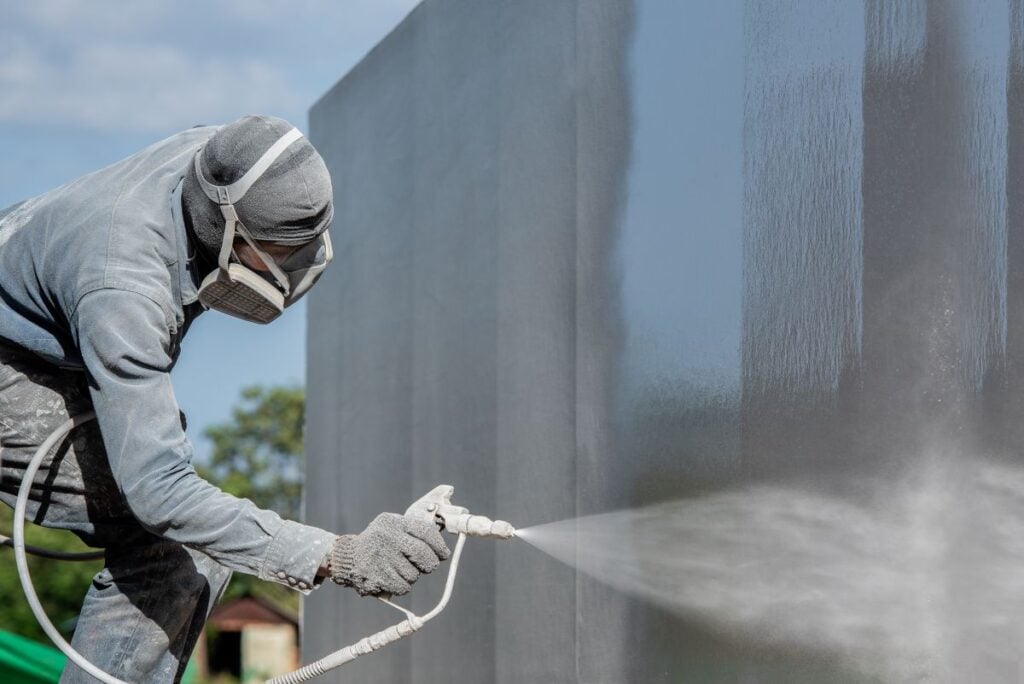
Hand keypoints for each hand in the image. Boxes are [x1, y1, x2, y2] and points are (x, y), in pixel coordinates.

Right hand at [329, 512, 449, 595]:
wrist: (347, 557)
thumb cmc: (379, 542)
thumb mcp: (392, 527)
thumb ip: (414, 532)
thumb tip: (441, 546)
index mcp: (393, 522)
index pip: (426, 532)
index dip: (439, 546)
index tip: (443, 555)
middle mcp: (386, 537)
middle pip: (423, 554)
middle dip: (430, 564)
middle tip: (429, 566)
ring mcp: (380, 556)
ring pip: (414, 574)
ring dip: (412, 576)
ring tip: (399, 569)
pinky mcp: (375, 575)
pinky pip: (403, 587)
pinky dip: (402, 586)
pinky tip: (392, 578)